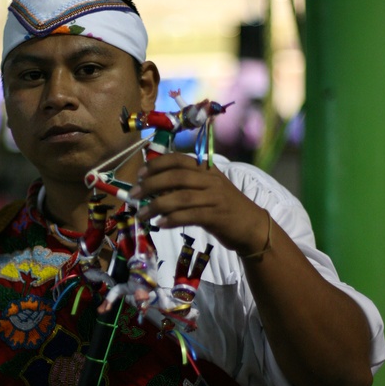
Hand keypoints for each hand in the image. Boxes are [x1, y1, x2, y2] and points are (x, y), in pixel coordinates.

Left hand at [130, 152, 268, 255]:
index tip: (140, 175)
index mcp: (207, 169)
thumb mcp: (207, 189)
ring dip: (156, 206)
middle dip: (151, 185)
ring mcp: (214, 198)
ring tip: (141, 215)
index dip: (157, 165)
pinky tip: (159, 224)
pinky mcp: (216, 216)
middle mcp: (211, 180)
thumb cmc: (224, 207)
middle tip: (134, 195)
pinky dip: (172, 220)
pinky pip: (189, 216)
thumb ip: (186, 184)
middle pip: (176, 177)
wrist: (251, 225)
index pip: (178, 160)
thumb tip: (154, 187)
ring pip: (180, 197)